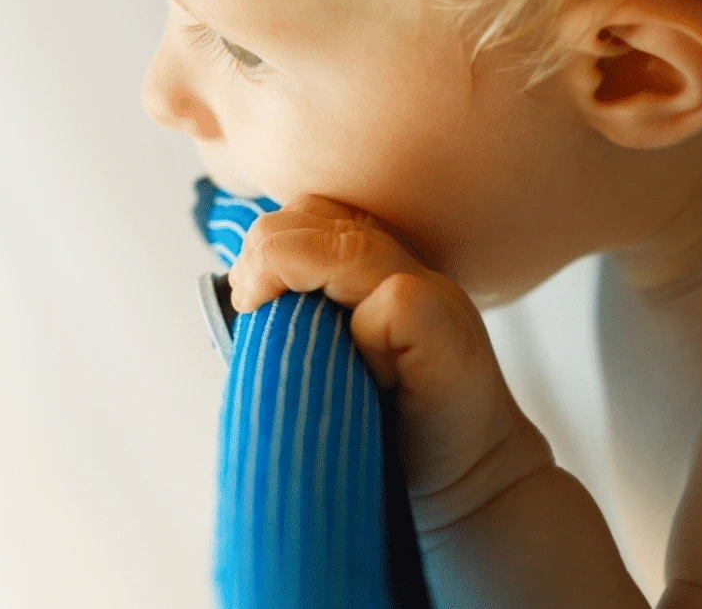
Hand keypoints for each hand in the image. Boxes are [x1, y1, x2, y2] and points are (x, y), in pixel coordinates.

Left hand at [227, 194, 554, 538]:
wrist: (468, 489)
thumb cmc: (388, 426)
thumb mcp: (331, 354)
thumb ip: (303, 310)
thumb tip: (233, 288)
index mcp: (375, 259)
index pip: (307, 211)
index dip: (266, 244)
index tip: (249, 298)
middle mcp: (407, 265)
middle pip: (316, 217)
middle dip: (265, 258)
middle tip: (254, 307)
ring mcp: (433, 295)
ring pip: (348, 247)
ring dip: (294, 279)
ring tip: (278, 323)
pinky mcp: (448, 335)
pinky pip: (392, 304)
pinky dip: (362, 332)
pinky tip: (358, 367)